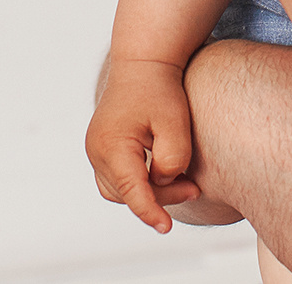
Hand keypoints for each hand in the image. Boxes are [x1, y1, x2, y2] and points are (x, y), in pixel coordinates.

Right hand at [86, 57, 201, 231]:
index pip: (130, 190)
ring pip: (121, 190)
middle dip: (160, 197)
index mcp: (111, 144)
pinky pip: (119, 179)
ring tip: (185, 181)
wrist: (144, 64)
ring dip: (150, 192)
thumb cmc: (160, 90)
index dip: (150, 211)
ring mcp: (96, 151)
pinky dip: (140, 183)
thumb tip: (163, 183)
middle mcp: (97, 151)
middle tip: (195, 188)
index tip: (166, 228)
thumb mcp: (175, 122)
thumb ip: (172, 158)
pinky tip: (166, 174)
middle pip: (127, 192)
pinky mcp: (102, 150)